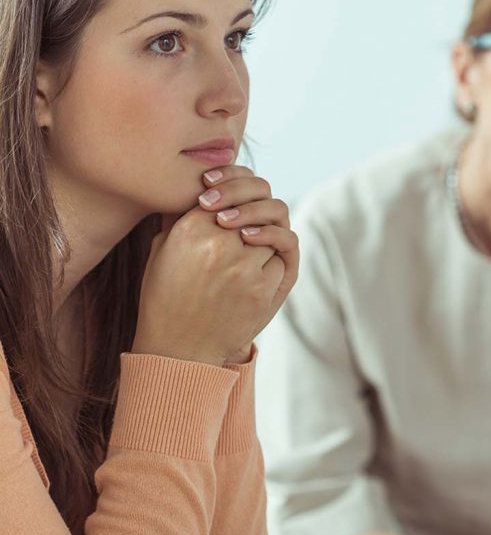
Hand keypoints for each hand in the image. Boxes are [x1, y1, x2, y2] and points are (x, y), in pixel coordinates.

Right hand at [133, 168, 298, 365]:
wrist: (178, 348)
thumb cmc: (166, 296)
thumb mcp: (161, 250)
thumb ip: (182, 217)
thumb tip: (207, 186)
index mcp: (190, 229)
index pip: (231, 188)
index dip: (239, 187)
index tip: (234, 199)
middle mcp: (218, 244)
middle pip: (260, 204)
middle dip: (259, 207)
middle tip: (252, 216)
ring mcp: (244, 268)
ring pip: (275, 229)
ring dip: (268, 234)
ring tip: (254, 242)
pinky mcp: (263, 290)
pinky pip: (284, 256)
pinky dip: (278, 254)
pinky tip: (262, 260)